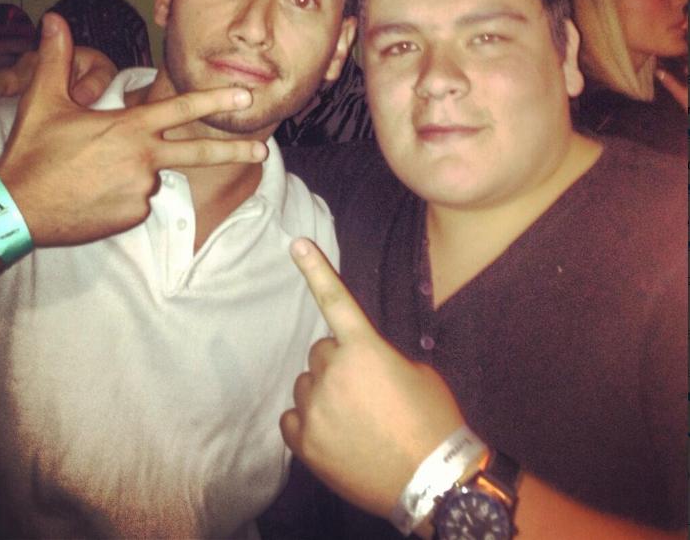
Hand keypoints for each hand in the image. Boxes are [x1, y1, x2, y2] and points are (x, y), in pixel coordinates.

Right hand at [0, 12, 266, 246]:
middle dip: (234, 150)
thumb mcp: (44, 103)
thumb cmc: (33, 155)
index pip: (180, 108)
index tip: (244, 96)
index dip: (214, 99)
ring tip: (91, 175)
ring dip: (135, 171)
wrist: (18, 209)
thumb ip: (57, 60)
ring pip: (153, 175)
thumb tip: (54, 19)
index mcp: (129, 128)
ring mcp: (142, 190)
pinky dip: (124, 194)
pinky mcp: (134, 215)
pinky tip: (95, 195)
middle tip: (263, 149)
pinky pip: (139, 199)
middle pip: (198, 152)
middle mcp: (144, 159)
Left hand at [280, 238, 463, 518]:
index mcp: (365, 349)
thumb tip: (362, 359)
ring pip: (307, 384)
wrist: (432, 481)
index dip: (315, 269)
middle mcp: (334, 373)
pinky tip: (333, 434)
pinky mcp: (305, 443)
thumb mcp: (416, 374)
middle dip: (338, 364)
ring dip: (324, 393)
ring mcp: (316, 409)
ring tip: (352, 418)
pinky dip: (309, 422)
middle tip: (363, 390)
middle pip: (321, 352)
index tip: (296, 244)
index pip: (335, 300)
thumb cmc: (433, 420)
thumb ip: (380, 356)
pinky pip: (292, 418)